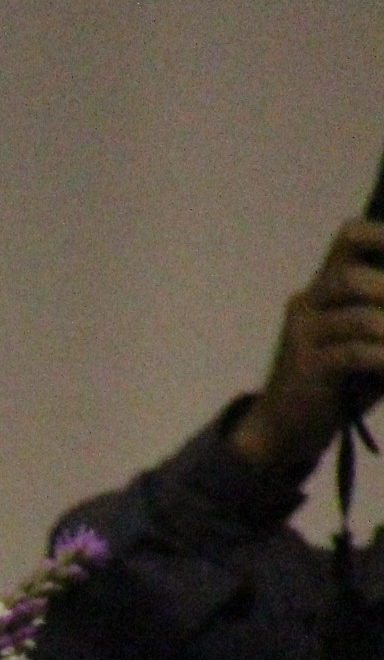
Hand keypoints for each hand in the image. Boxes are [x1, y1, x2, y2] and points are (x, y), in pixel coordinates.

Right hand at [230, 217, 383, 476]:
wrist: (285, 426)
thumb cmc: (339, 380)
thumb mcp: (367, 339)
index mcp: (325, 287)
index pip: (350, 236)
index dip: (381, 233)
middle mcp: (309, 303)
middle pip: (350, 276)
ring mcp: (303, 335)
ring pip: (361, 317)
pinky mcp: (306, 367)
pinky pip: (354, 354)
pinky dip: (383, 358)